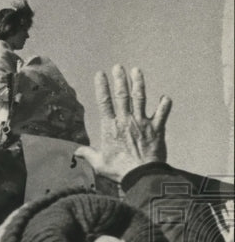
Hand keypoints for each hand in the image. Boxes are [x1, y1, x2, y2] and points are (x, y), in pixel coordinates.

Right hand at [74, 65, 169, 181]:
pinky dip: (165, 105)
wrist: (141, 175)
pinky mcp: (156, 129)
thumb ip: (88, 154)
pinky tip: (165, 97)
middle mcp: (126, 121)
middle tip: (118, 66)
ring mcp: (142, 123)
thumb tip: (76, 151)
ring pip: (140, 98)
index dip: (101, 86)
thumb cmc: (118, 170)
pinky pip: (162, 114)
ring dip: (139, 83)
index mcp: (110, 127)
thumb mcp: (99, 163)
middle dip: (120, 79)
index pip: (104, 102)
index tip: (100, 74)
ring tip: (136, 70)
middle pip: (122, 95)